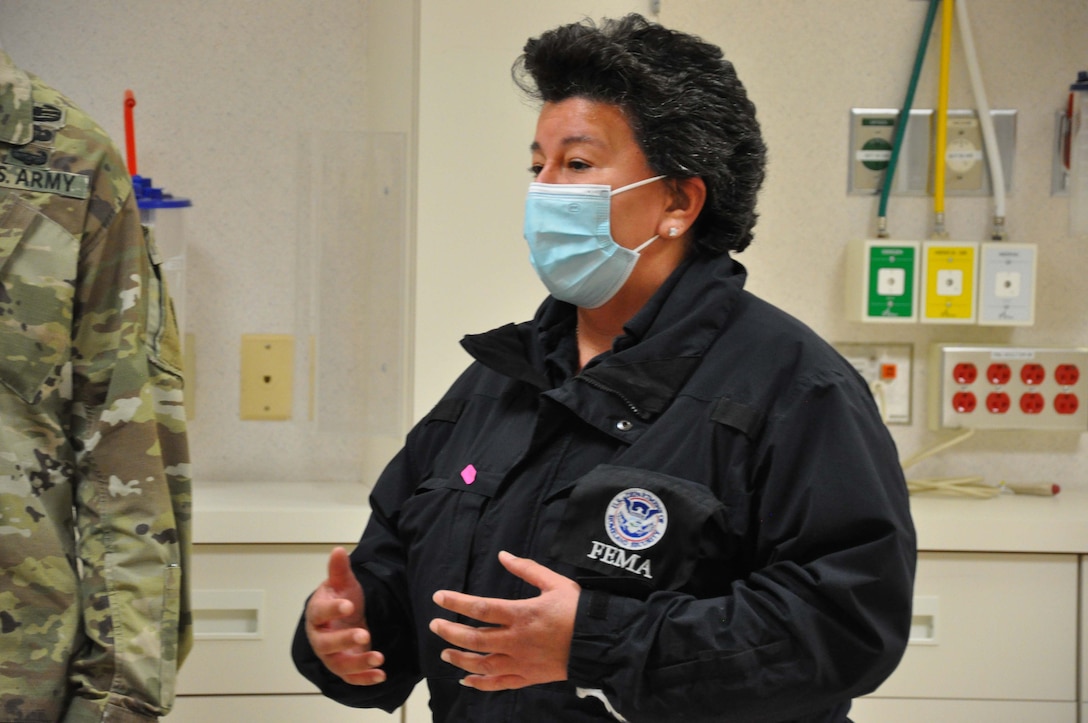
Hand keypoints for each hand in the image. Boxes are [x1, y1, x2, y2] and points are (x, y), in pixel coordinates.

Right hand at [305, 547, 385, 684]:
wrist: (341, 618)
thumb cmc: (340, 599)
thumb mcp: (342, 583)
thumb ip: (339, 570)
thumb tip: (339, 550)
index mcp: (316, 614)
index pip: (320, 613)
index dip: (332, 609)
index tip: (348, 605)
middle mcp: (319, 638)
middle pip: (326, 644)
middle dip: (344, 640)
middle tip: (364, 634)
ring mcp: (330, 655)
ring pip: (339, 664)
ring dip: (358, 664)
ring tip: (379, 658)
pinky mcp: (343, 667)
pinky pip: (351, 678)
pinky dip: (365, 679)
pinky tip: (382, 675)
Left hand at [429, 551, 579, 690]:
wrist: (601, 641)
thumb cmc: (578, 609)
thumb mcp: (554, 582)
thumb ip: (526, 569)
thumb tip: (503, 555)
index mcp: (521, 614)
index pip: (480, 608)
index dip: (456, 602)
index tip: (438, 598)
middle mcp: (516, 640)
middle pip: (474, 638)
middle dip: (450, 632)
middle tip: (435, 626)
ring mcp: (521, 662)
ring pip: (482, 664)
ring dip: (460, 659)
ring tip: (445, 653)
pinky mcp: (529, 677)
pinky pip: (499, 684)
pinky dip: (480, 684)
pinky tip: (466, 680)